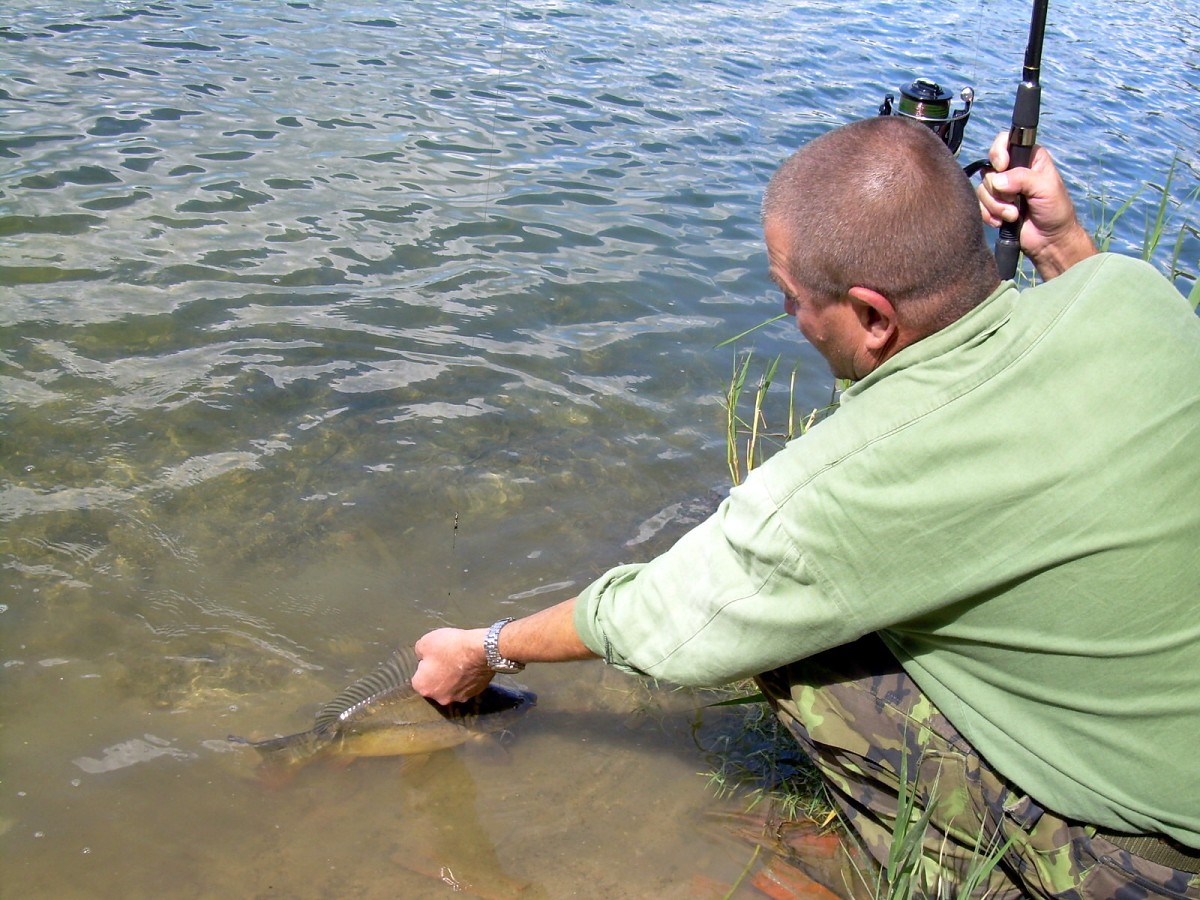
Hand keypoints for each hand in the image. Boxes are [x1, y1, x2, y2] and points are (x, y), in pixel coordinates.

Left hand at [412, 627, 492, 704]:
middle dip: (438, 675)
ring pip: (451, 688)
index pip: (418, 678)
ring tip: (460, 662)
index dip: (425, 666)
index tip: (433, 656)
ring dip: (453, 678)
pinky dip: (467, 678)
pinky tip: (470, 666)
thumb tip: (422, 657)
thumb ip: (419, 653)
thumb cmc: (450, 646)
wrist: (481, 650)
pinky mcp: (475, 693)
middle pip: (435, 686)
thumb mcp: (425, 642)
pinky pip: (467, 686)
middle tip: (446, 659)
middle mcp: (439, 698)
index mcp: (423, 687)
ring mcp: (459, 698)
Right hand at [977, 131, 1095, 279]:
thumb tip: (997, 180)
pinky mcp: (993, 206)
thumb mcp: (1045, 189)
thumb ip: (1022, 178)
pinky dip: (989, 215)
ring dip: (996, 206)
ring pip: (982, 189)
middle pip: (989, 169)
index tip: (1002, 166)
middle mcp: (1013, 170)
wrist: (1049, 241)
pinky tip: (1003, 222)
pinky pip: (979, 206)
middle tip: (1016, 201)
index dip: (998, 152)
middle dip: (1000, 190)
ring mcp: (1001, 189)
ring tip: (1013, 215)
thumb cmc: (1055, 211)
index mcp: (1029, 158)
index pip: (1005, 141)